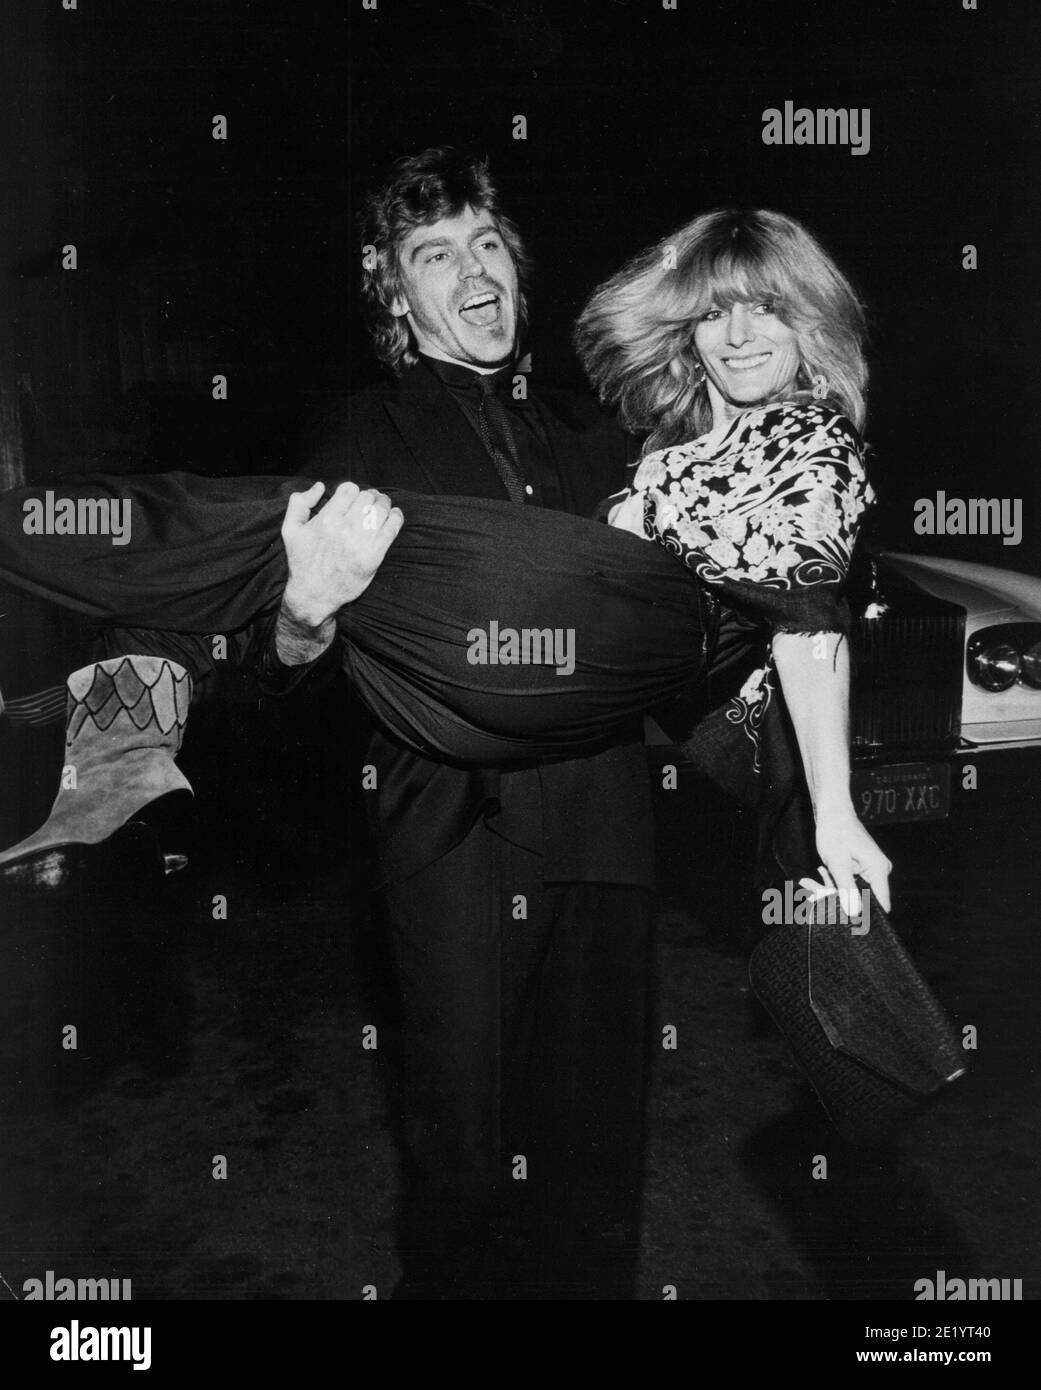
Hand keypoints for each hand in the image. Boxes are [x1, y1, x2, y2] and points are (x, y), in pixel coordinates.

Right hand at [280, 481, 403, 626]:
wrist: (313, 595)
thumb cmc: (301, 561)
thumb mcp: (290, 529)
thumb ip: (299, 502)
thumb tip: (320, 486)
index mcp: (326, 519)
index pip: (349, 489)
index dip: (353, 490)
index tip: (353, 498)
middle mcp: (344, 529)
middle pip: (367, 497)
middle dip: (370, 496)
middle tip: (371, 500)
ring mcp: (360, 544)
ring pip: (381, 510)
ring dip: (384, 504)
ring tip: (383, 506)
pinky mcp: (373, 557)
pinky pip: (392, 529)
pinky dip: (396, 518)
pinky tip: (394, 516)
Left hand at [814, 806, 892, 914]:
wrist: (832, 812)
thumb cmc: (835, 832)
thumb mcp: (838, 863)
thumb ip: (847, 889)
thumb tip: (855, 913)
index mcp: (878, 870)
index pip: (881, 903)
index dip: (864, 914)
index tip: (844, 918)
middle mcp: (879, 872)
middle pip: (863, 899)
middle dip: (840, 899)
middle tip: (816, 892)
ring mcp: (871, 870)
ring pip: (853, 892)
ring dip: (833, 889)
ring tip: (816, 878)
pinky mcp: (862, 869)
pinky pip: (850, 883)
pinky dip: (835, 881)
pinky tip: (824, 870)